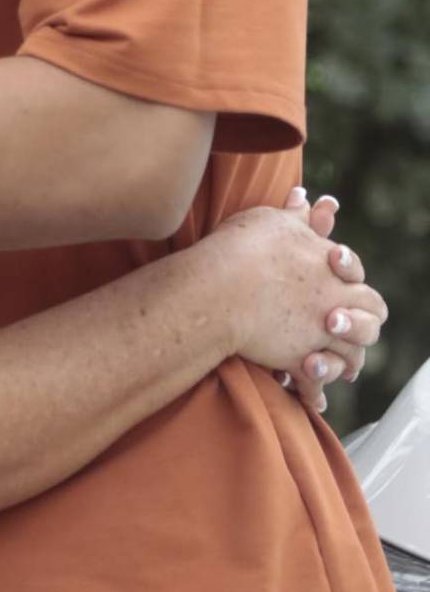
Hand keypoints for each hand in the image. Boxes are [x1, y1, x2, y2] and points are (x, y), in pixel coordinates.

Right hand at [210, 192, 386, 411]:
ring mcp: (318, 334)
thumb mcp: (273, 221)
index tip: (333, 278)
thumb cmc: (244, 248)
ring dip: (345, 362)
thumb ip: (296, 215)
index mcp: (330, 268)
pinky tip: (312, 396)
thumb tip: (306, 195)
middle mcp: (332, 302)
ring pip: (351, 357)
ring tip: (334, 365)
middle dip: (361, 326)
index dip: (351, 281)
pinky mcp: (298, 360)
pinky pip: (316, 383)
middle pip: (370, 320)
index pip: (360, 279)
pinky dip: (315, 392)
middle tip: (339, 325)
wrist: (221, 287)